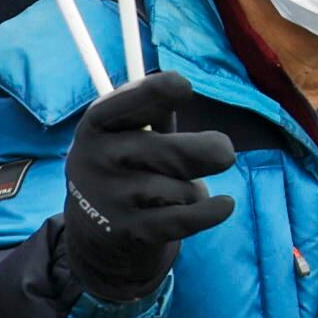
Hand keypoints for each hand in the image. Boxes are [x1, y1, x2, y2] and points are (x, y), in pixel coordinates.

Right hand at [57, 74, 240, 304]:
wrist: (93, 229)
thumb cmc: (128, 166)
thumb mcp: (132, 134)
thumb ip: (159, 119)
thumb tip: (206, 131)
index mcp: (96, 125)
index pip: (123, 104)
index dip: (154, 93)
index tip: (184, 86)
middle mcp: (96, 159)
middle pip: (163, 150)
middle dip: (203, 150)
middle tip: (225, 152)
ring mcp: (109, 197)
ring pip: (176, 188)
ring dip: (192, 189)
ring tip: (181, 191)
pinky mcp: (128, 230)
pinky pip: (181, 219)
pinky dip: (208, 212)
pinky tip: (224, 205)